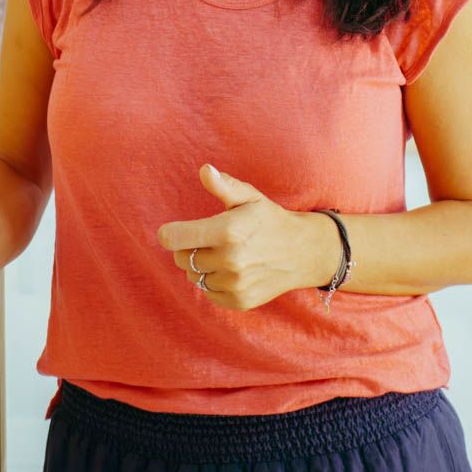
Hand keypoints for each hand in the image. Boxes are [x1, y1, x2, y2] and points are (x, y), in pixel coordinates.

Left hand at [157, 165, 336, 311]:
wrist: (302, 252)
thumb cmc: (269, 220)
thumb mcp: (249, 197)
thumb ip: (224, 185)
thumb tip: (205, 170)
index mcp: (227, 231)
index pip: (173, 239)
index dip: (169, 234)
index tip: (173, 231)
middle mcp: (230, 260)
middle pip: (181, 259)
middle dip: (188, 248)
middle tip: (209, 240)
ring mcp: (235, 283)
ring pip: (194, 277)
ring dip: (201, 267)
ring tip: (223, 255)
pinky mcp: (240, 301)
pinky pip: (209, 293)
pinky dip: (214, 283)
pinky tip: (231, 271)